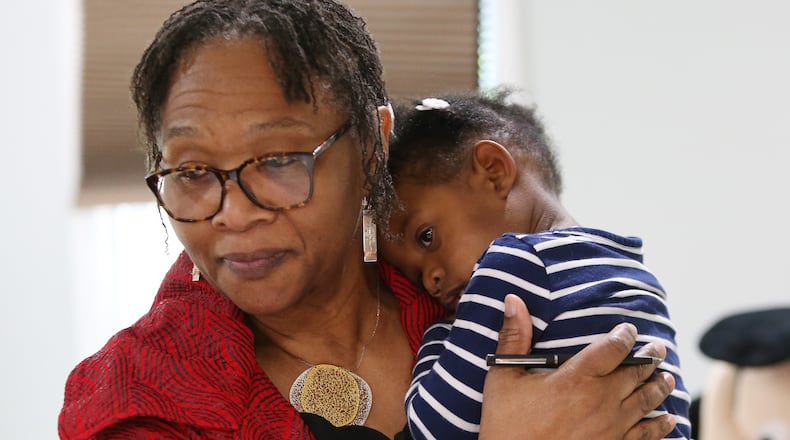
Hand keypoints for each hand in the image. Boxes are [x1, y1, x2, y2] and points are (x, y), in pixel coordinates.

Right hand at [479, 294, 675, 439]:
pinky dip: (660, 425)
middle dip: (650, 358)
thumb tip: (514, 300)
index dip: (625, 335)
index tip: (630, 330)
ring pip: (646, 401)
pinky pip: (646, 435)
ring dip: (660, 387)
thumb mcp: (504, 377)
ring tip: (668, 378)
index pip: (613, 348)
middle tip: (659, 349)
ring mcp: (611, 427)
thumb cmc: (507, 423)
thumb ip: (513, 337)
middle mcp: (601, 400)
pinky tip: (668, 420)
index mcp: (577, 377)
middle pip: (636, 372)